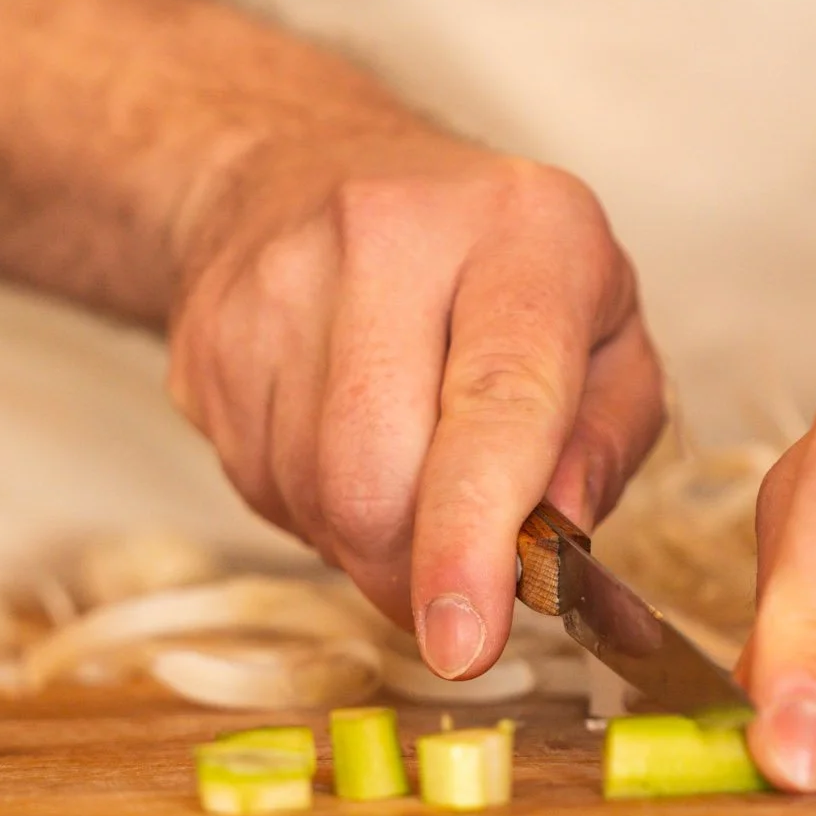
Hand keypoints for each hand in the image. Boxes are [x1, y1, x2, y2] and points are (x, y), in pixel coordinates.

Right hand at [166, 122, 664, 676]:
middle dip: (418, 571)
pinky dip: (313, 508)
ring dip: (368, 541)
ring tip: (406, 472)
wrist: (310, 172)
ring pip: (313, 499)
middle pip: (376, 477)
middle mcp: (388, 236)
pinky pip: (258, 487)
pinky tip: (342, 444)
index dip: (473, 537)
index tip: (465, 643)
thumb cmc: (492, 270)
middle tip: (459, 587)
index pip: (496, 401)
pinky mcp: (206, 338)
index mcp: (521, 232)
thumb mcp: (606, 329)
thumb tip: (558, 538)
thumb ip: (609, 439)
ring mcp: (276, 282)